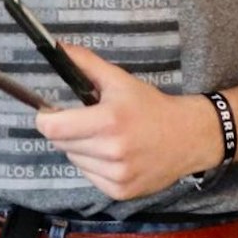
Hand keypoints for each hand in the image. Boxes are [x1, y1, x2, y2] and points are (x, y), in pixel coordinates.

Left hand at [34, 43, 222, 200]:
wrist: (191, 137)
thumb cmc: (151, 106)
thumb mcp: (119, 80)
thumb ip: (85, 62)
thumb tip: (55, 46)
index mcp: (109, 121)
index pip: (52, 128)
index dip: (46, 118)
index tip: (52, 112)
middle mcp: (113, 151)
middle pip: (60, 143)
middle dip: (67, 131)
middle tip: (88, 123)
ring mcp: (118, 175)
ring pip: (74, 160)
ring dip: (80, 149)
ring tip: (106, 139)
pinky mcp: (121, 191)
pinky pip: (89, 176)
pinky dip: (94, 166)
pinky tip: (115, 156)